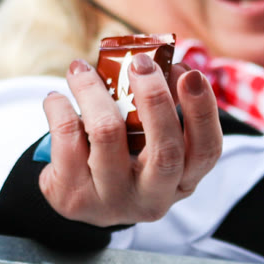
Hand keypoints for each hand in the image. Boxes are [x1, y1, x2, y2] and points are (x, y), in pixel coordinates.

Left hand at [39, 55, 224, 226]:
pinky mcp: (74, 198)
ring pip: (108, 133)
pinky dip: (59, 108)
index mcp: (182, 181)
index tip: (190, 72)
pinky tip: (57, 99)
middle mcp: (152, 199)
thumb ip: (157, 104)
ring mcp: (112, 202)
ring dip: (93, 90)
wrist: (76, 195)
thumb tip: (154, 61)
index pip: (206, 150)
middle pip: (166, 151)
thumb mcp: (145, 138)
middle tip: (140, 62)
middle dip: (155, 98)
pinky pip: (67, 138)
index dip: (202, 111)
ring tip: (79, 69)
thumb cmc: (120, 154)